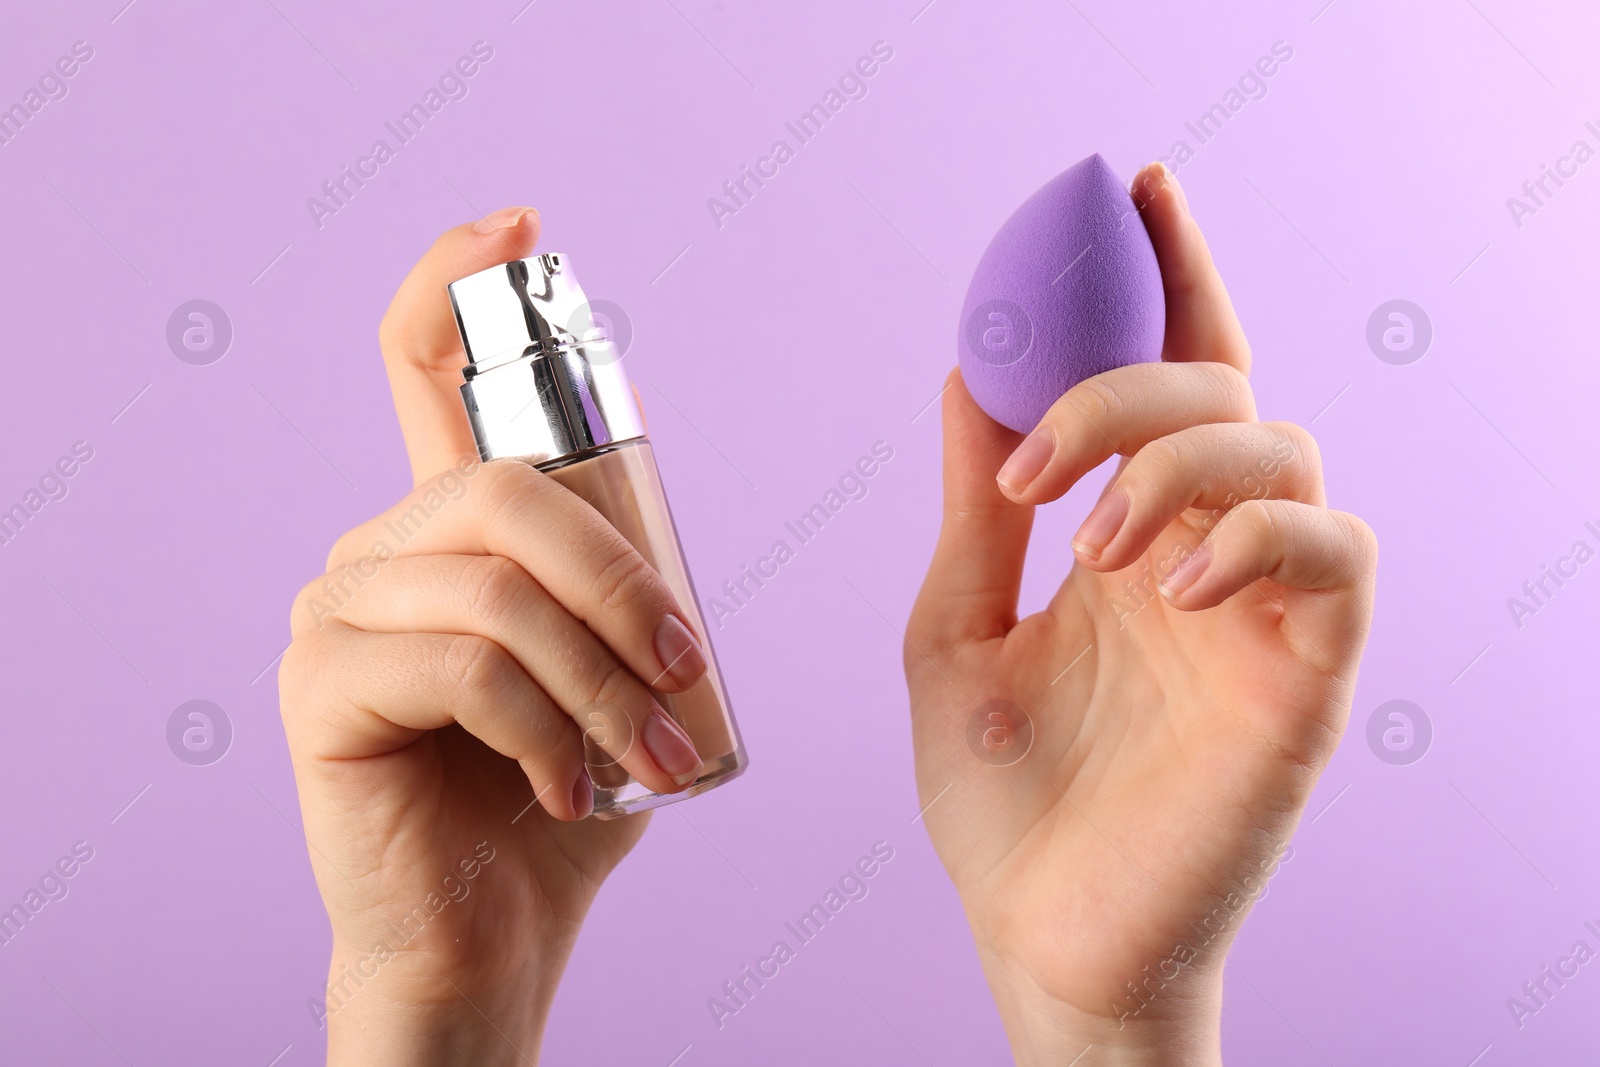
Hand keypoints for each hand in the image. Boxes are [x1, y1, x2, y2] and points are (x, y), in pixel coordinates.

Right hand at [278, 208, 709, 1064]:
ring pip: (494, 586)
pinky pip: (461, 662)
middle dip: (620, 582)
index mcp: (451, 529)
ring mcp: (335, 609)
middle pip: (501, 487)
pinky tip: (570, 792)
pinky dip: (546, 729)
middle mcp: (380, 548)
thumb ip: (623, 582)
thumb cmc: (565, 797)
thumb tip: (663, 511)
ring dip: (600, 678)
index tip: (522, 222)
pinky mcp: (318, 683)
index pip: (424, 369)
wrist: (496, 933)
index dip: (459, 279)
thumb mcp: (619, 670)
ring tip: (650, 761)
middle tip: (685, 674)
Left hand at [905, 165, 1376, 1064]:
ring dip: (1180, 461)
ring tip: (1095, 543)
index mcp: (1125, 537)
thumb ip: (976, 505)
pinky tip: (1171, 583)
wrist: (1035, 933)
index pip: (1171, 376)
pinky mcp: (1306, 679)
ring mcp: (1262, 614)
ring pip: (1288, 452)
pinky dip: (1257, 533)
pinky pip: (1336, 554)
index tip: (1135, 189)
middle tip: (1037, 457)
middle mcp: (1205, 557)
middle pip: (1228, 390)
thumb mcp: (954, 625)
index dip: (1168, 276)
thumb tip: (969, 370)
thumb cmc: (997, 799)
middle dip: (1132, 384)